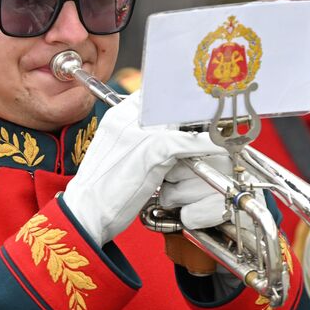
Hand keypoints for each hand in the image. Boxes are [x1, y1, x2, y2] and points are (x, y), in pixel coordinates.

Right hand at [62, 92, 230, 245]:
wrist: (85, 213)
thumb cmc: (103, 192)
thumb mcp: (119, 156)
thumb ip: (138, 141)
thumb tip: (167, 137)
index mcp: (117, 117)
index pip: (155, 97)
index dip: (179, 104)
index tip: (198, 112)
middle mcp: (125, 118)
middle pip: (171, 104)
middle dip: (196, 113)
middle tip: (219, 121)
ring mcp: (136, 132)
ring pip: (181, 120)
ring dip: (205, 127)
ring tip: (224, 132)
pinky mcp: (148, 152)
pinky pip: (184, 142)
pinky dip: (203, 145)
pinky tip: (219, 149)